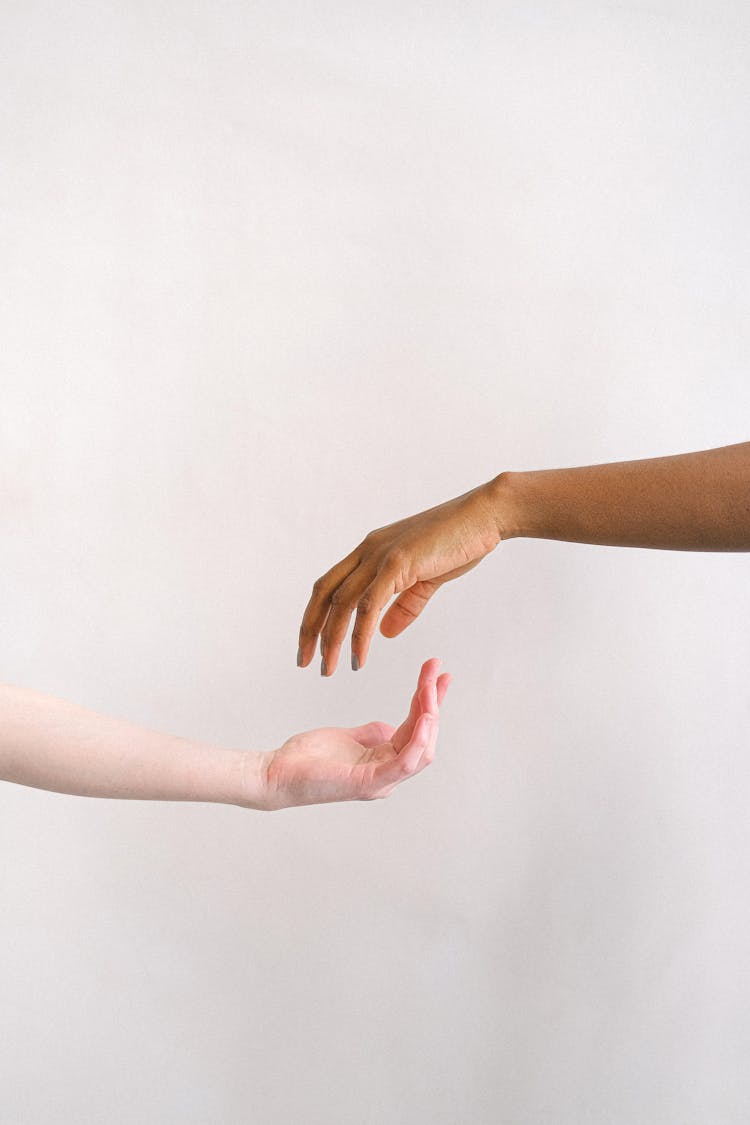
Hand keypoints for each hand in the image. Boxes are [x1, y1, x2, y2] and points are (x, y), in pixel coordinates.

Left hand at [258, 658, 449, 809]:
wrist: (276, 773)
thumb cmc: (306, 759)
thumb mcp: (346, 738)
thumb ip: (370, 734)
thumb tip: (389, 727)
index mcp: (383, 763)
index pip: (416, 730)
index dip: (429, 701)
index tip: (437, 673)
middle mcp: (388, 774)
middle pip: (424, 737)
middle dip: (433, 701)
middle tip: (436, 669)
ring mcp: (381, 781)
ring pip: (421, 749)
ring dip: (430, 715)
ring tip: (429, 687)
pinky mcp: (369, 783)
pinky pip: (405, 761)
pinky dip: (419, 739)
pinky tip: (425, 716)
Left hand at [298, 479, 501, 674]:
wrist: (484, 516)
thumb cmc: (460, 542)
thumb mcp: (426, 579)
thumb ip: (404, 605)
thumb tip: (383, 633)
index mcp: (370, 551)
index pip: (329, 586)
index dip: (315, 616)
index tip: (311, 646)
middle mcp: (367, 551)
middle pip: (324, 594)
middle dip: (310, 630)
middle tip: (304, 663)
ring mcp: (381, 555)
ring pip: (342, 603)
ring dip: (332, 639)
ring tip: (330, 669)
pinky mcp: (398, 563)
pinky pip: (369, 605)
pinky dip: (360, 635)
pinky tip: (358, 658)